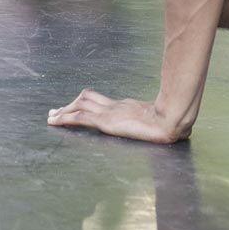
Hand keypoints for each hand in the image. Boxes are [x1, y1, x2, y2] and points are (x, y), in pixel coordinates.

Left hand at [47, 89, 190, 142]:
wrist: (172, 119)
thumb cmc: (172, 121)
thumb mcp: (162, 121)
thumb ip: (162, 124)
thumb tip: (177, 131)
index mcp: (126, 106)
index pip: (101, 100)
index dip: (86, 102)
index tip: (76, 106)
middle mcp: (116, 106)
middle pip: (87, 98)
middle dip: (70, 104)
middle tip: (54, 111)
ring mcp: (110, 112)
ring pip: (80, 106)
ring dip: (64, 111)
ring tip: (51, 118)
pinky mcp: (107, 121)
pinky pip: (80, 117)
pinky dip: (66, 118)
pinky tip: (55, 121)